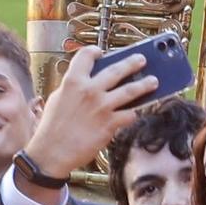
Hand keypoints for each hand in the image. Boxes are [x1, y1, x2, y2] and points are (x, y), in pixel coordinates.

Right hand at [23, 47, 159, 186]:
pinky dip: (135, 112)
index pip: (86, 55)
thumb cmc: (52, 128)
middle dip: (132, 63)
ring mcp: (102, 107)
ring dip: (144, 84)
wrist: (52, 152)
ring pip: (130, 90)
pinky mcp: (110, 124)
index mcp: (73, 81)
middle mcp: (89, 90)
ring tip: (153, 81)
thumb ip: (73, 87)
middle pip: (116, 69)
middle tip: (141, 60)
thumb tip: (87, 81)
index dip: (95, 51)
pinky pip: (130, 114)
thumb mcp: (58, 98)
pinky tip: (138, 111)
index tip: (101, 53)